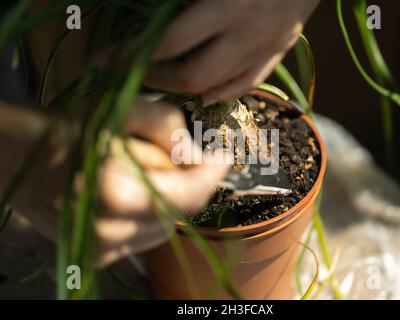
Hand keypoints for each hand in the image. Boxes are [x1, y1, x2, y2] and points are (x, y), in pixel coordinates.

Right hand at [0, 98, 229, 267]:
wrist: (19, 159)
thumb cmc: (69, 129)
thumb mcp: (121, 109)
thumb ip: (168, 126)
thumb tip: (197, 157)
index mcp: (117, 193)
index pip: (190, 196)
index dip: (211, 176)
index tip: (221, 157)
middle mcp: (112, 231)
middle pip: (180, 212)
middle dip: (183, 183)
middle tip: (160, 155)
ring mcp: (104, 249)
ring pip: (166, 226)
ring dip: (165, 199)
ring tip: (135, 172)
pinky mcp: (100, 256)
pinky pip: (146, 235)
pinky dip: (148, 214)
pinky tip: (127, 192)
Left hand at [145, 0, 318, 104]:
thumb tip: (150, 8)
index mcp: (228, 5)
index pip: (170, 43)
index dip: (134, 53)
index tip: (107, 57)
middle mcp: (247, 35)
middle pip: (191, 76)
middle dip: (154, 78)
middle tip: (133, 69)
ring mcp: (266, 48)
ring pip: (217, 87)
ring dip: (181, 88)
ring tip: (160, 78)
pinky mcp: (278, 52)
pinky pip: (246, 84)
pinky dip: (220, 92)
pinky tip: (203, 92)